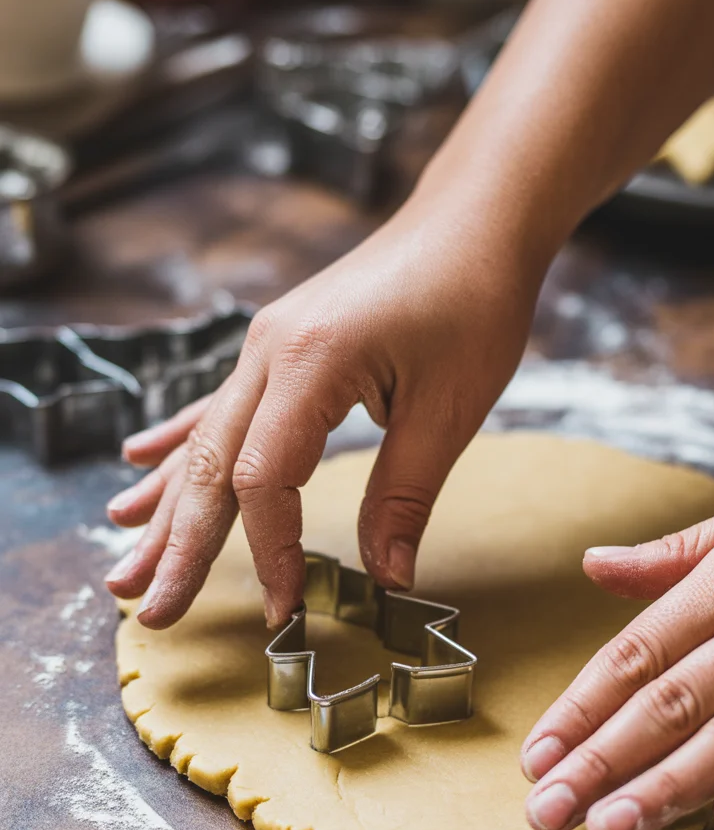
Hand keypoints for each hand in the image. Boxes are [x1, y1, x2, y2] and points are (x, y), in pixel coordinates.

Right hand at [104, 194, 540, 627]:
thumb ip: (405, 496)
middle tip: (152, 608)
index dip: (269, 550)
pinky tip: (138, 464)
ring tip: (124, 559)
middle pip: (211, 465)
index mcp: (309, 363)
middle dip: (179, 543)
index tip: (284, 609)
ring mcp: (266, 345)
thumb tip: (387, 578)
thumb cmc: (472, 301)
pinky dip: (180, 444)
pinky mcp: (281, 345)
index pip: (263, 480)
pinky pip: (219, 406)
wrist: (472, 221)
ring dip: (167, 504)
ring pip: (204, 439)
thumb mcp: (450, 409)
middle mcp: (269, 352)